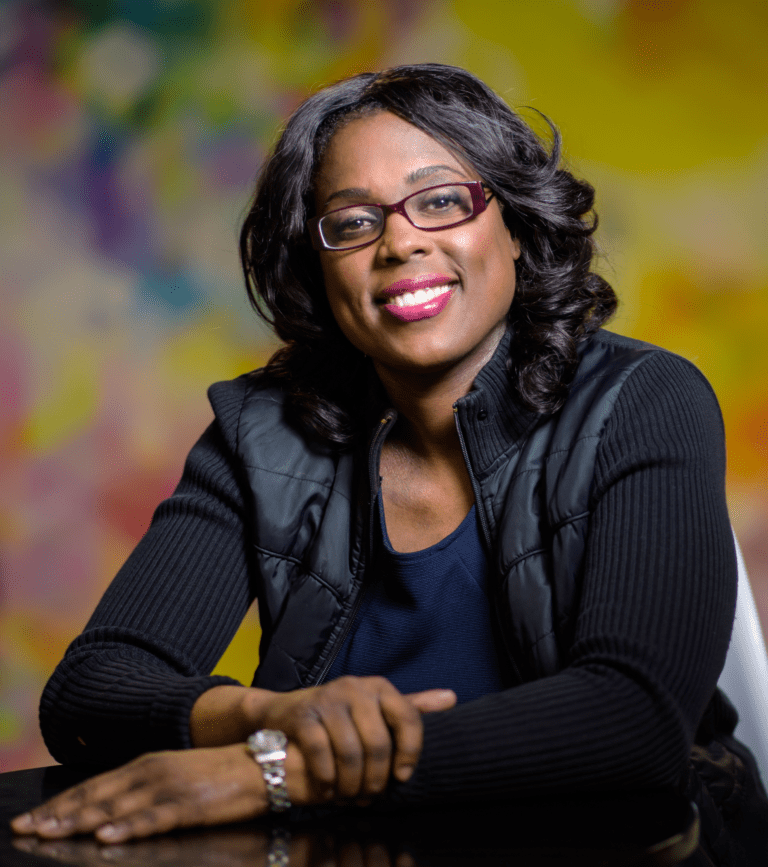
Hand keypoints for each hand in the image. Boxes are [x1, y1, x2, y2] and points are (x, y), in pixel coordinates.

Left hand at [10, 745, 271, 843]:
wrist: (266, 764)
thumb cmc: (223, 774)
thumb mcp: (179, 775)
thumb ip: (146, 788)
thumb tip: (110, 809)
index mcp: (149, 764)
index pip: (96, 786)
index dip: (62, 803)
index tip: (32, 818)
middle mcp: (154, 771)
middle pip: (98, 796)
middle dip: (59, 814)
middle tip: (26, 829)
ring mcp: (172, 787)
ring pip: (117, 808)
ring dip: (81, 822)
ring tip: (51, 834)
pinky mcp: (192, 804)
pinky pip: (154, 818)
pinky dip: (128, 827)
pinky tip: (107, 837)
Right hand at [251, 677, 455, 799]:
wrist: (287, 712)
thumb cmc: (342, 715)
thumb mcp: (377, 707)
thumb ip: (411, 706)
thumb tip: (452, 698)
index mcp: (380, 687)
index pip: (408, 717)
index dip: (410, 751)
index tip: (403, 776)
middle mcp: (355, 687)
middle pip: (378, 742)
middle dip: (376, 778)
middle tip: (371, 796)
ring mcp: (327, 699)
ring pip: (350, 752)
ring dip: (352, 784)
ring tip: (351, 797)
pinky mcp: (303, 714)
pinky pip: (321, 753)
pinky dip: (327, 779)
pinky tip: (328, 790)